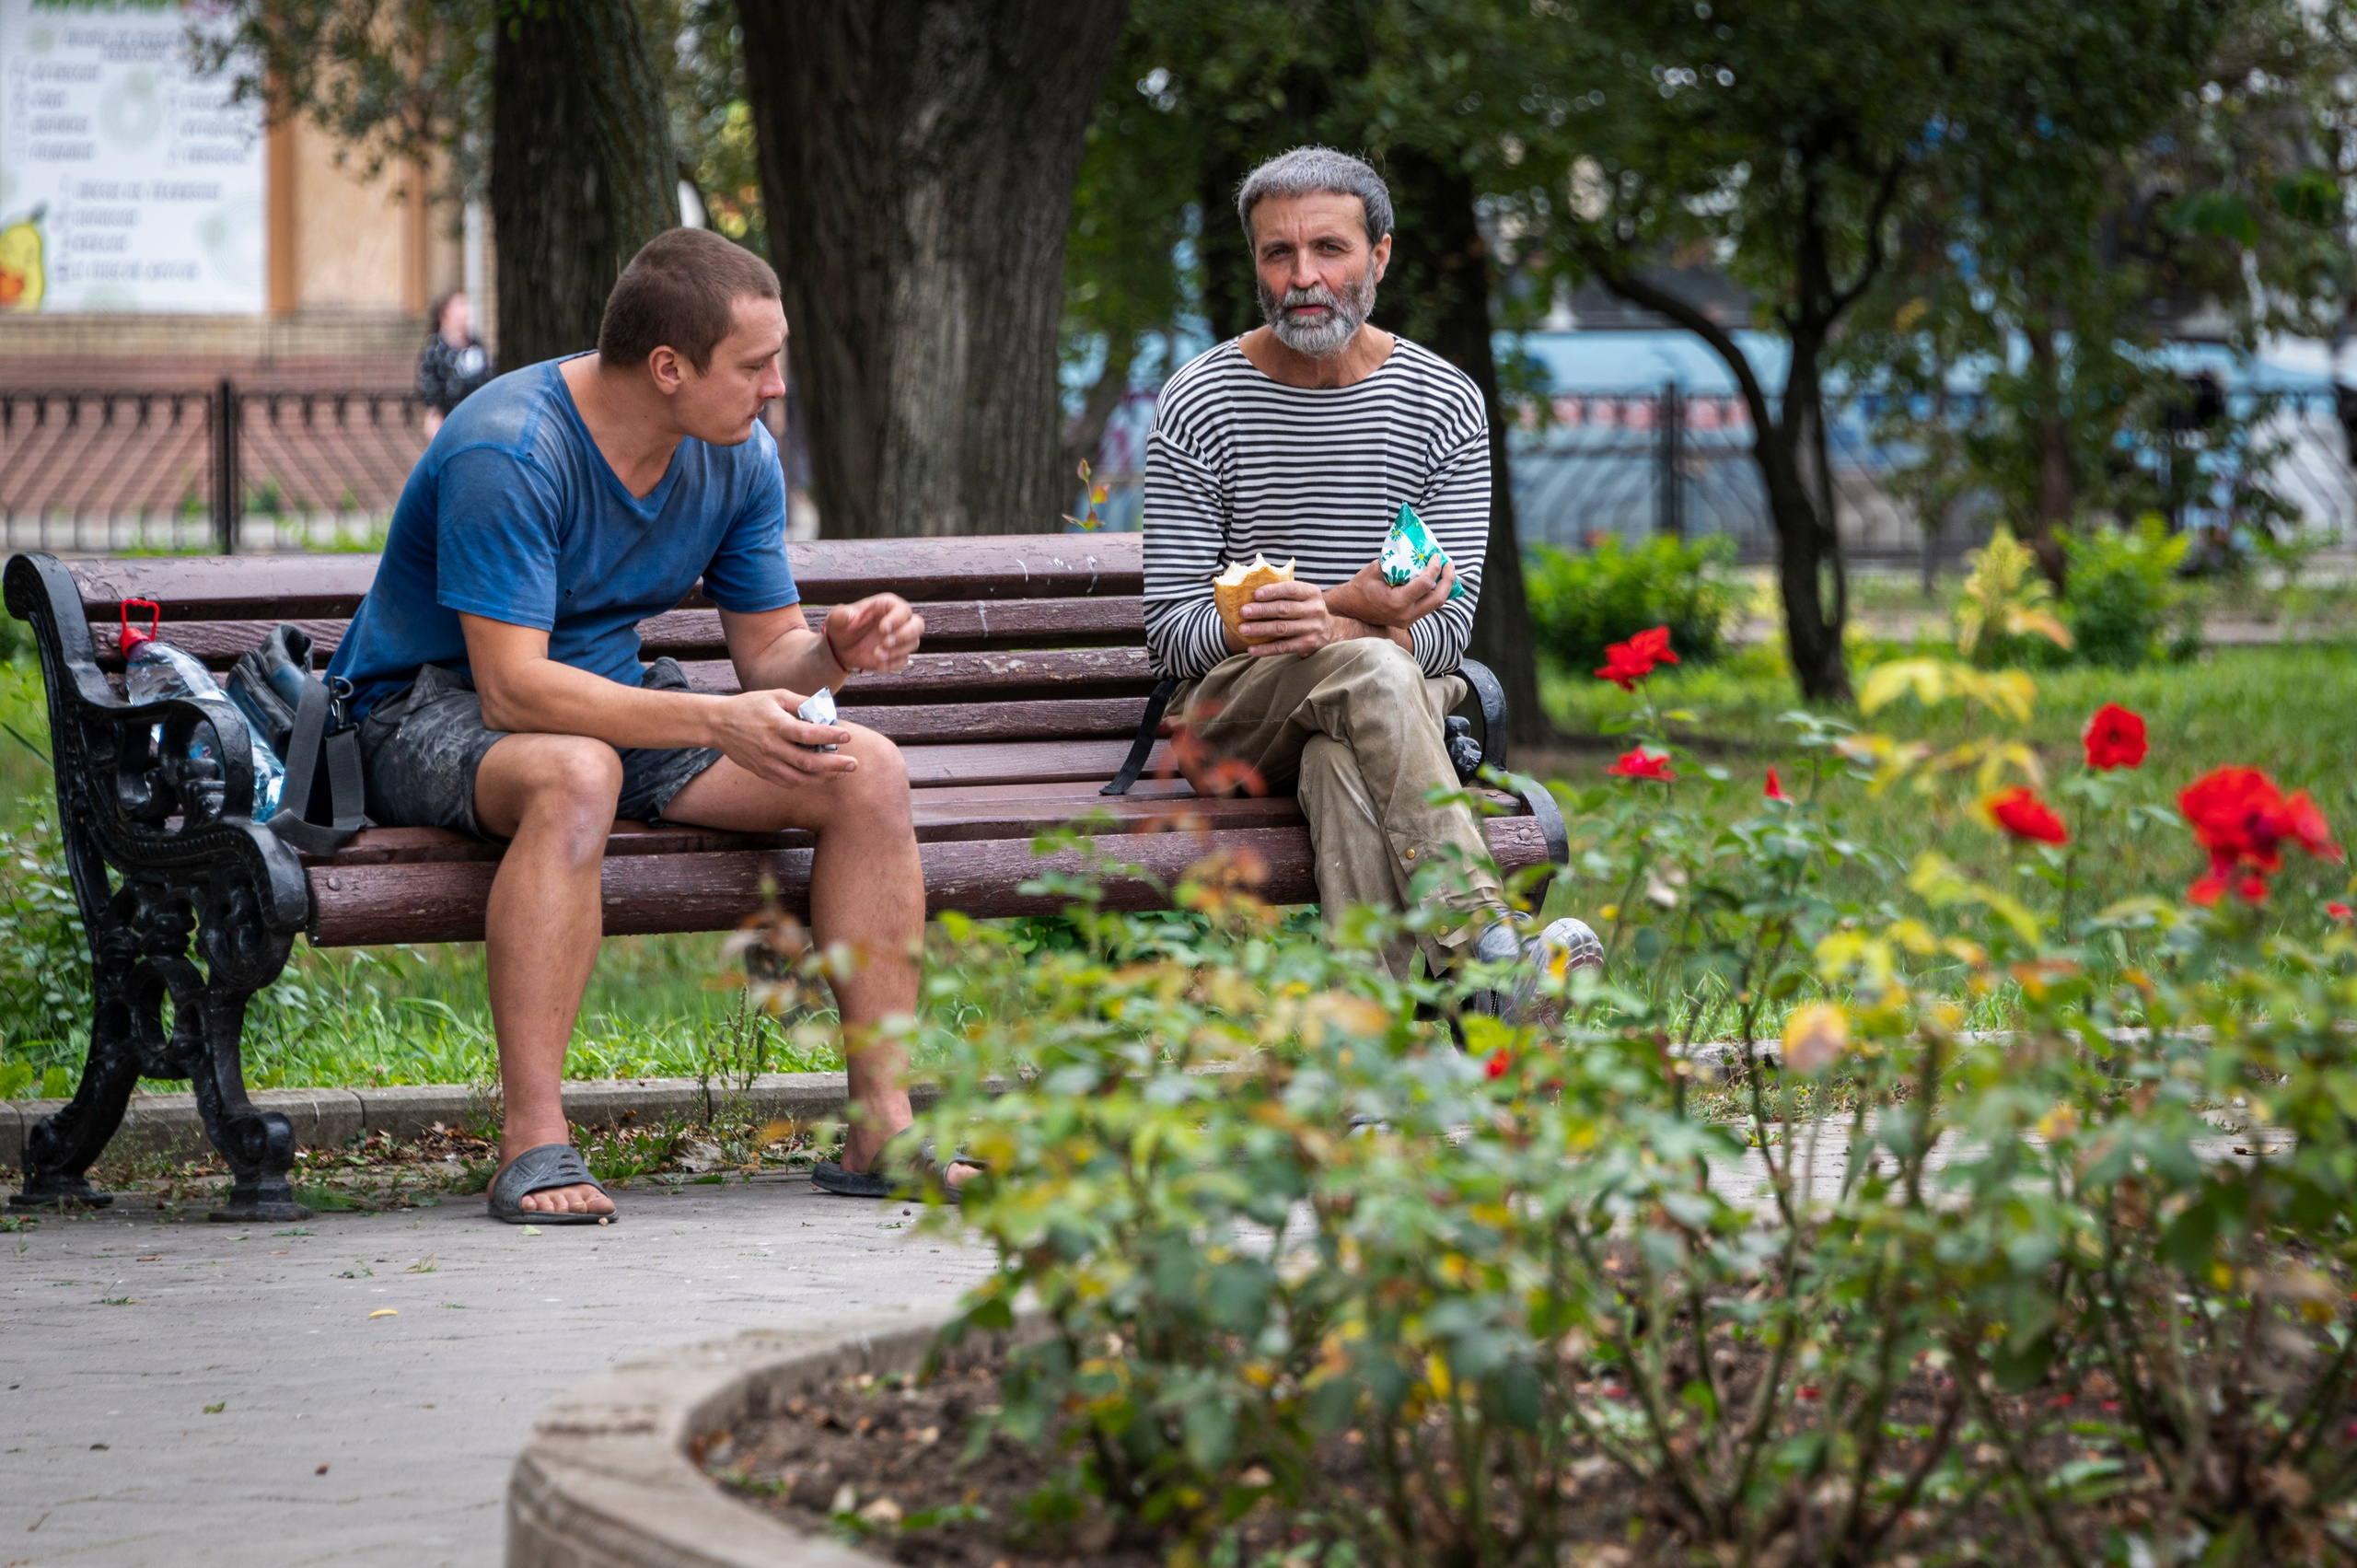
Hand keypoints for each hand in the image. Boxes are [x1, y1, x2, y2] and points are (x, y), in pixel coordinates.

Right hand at [705, 689, 857, 786]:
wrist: (718, 724)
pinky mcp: (763, 772)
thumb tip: (827, 711)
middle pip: (808, 762)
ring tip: (841, 772)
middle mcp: (771, 747)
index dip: (830, 736)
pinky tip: (821, 775)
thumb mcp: (776, 695)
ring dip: (824, 776)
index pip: (808, 734)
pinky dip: (808, 781)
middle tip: (853, 764)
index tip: (847, 736)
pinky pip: (790, 782)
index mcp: (775, 724)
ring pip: (801, 777)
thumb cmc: (750, 706)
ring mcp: (766, 763)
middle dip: (835, 765)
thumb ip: (801, 703)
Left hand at [821, 594, 924, 676]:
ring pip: (914, 643)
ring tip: (876, 655)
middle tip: (885, 643)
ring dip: (897, 651)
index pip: (903, 610)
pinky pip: (904, 660)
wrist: (840, 648)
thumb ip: (842, 614)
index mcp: (886, 606)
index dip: (897, 619)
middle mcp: (898, 621)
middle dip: (904, 635)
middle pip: (918, 625)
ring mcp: (900, 638)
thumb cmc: (841, 627)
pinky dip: (893, 664)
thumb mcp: (836, 618)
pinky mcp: (898, 654)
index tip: (882, 629)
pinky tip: (878, 664)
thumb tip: (852, 616)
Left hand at [1235, 578, 1344, 656]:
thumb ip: (1283, 592)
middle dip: (1262, 610)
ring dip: (1260, 629)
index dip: (1272, 591)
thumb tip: (1249, 589)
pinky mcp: (1308, 645)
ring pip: (1282, 629)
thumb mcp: (1302, 596)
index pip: (1290, 589)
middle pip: (1284, 609)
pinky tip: (1251, 648)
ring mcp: (1312, 628)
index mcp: (1312, 592)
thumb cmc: (1305, 609)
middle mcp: (1315, 609)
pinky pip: (1283, 647)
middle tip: (1243, 611)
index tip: (1255, 594)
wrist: (1330, 631)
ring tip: (1243, 629)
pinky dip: (1266, 649)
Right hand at [1324, 557, 1453, 629]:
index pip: (1424, 585)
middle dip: (1448, 580)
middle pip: (1438, 599)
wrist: (1349, 609)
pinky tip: (1434, 580)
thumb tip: (1415, 551)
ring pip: (1435, 604)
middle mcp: (1405, 615)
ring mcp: (1408, 621)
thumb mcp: (1375, 569)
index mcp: (1396, 602)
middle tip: (1449, 564)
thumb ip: (1396, 562)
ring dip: (1443, 587)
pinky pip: (1427, 606)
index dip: (1434, 569)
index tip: (1436, 556)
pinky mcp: (1409, 621)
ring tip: (1445, 571)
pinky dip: (1433, 592)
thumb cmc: (1360, 587)